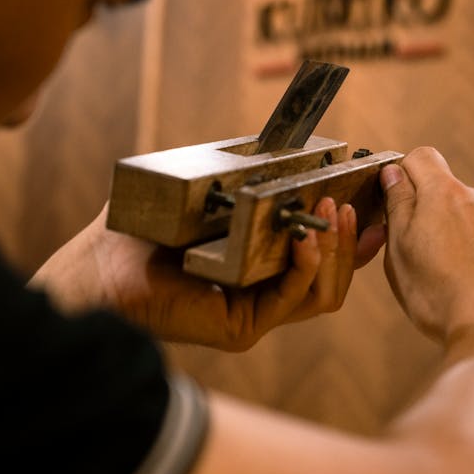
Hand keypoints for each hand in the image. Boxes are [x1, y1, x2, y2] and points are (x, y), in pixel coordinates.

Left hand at [31, 197, 385, 349]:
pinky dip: (305, 268)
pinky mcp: (242, 327)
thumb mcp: (208, 191)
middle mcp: (265, 294)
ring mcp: (257, 313)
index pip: (323, 257)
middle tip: (354, 204)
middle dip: (351, 242)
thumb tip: (288, 146)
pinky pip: (291, 300)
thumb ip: (248, 177)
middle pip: (333, 278)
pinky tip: (304, 239)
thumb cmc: (145, 227)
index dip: (353, 237)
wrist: (96, 266)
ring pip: (323, 293)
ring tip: (332, 213)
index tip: (376, 205)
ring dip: (335, 252)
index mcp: (263, 267)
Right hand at [381, 147, 473, 341]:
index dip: (407, 177)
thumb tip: (394, 173)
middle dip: (442, 218)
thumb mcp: (401, 251)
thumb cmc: (444, 295)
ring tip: (465, 284)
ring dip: (473, 241)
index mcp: (447, 193)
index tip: (401, 203)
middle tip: (431, 261)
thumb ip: (398, 205)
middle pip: (455, 196)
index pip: (422, 159)